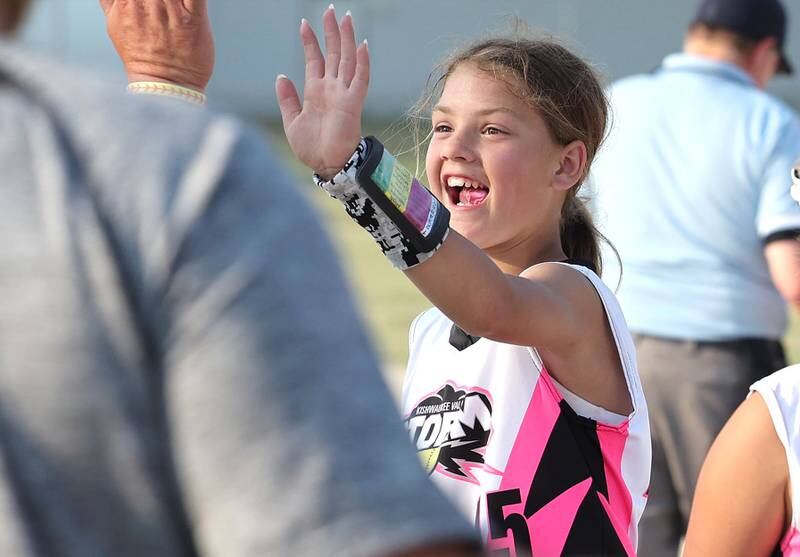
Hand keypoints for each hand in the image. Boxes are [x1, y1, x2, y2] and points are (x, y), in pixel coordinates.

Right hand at [99, 0, 214, 91]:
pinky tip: (187, 3)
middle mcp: (147, 4)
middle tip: (161, 4)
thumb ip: (110, 1)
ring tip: (172, 7)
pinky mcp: (195, 21)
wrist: (163, 87)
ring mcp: (172, 12)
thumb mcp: (114, 25)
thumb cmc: (139, 57)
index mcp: (125, 3)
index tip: (145, 0)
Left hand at [276, 7, 368, 179]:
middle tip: (330, 10)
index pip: (314, 60)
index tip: (304, 24)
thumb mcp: (291, 121)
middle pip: (332, 54)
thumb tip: (281, 76)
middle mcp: (331, 89)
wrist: (325, 165)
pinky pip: (360, 80)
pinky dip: (362, 63)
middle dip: (331, 32)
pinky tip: (362, 46)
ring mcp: (343, 95)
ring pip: (347, 60)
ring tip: (346, 18)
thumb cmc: (311, 148)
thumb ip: (287, 99)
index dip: (310, 42)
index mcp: (315, 92)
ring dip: (346, 40)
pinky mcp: (353, 104)